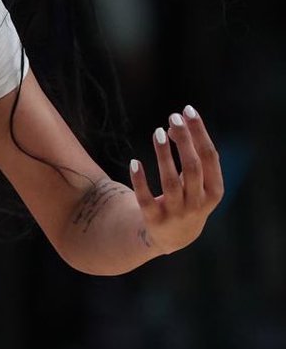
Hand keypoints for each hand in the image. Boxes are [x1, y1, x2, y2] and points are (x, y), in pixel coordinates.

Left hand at [128, 105, 223, 254]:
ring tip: (157, 132)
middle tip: (172, 117)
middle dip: (184, 140)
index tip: (188, 110)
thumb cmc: (188, 198)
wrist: (174, 237)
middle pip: (192, 167)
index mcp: (214, 191)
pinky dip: (140, 181)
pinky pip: (146, 200)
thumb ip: (190, 154)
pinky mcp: (154, 221)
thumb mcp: (196, 181)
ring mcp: (176, 214)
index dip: (200, 133)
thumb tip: (175, 124)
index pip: (209, 157)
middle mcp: (197, 203)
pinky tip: (134, 162)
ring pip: (170, 182)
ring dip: (164, 156)